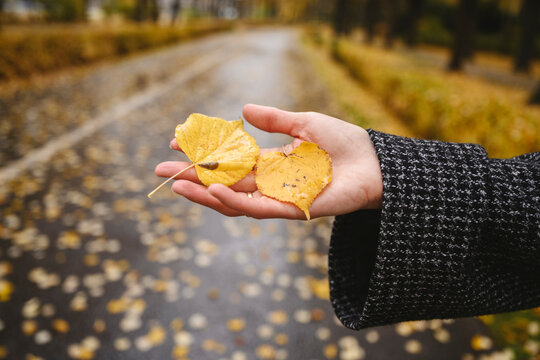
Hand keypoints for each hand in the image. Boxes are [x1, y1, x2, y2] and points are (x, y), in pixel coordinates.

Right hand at [154, 104, 382, 218]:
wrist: (376, 163)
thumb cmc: (344, 143)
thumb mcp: (306, 124)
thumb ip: (275, 120)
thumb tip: (242, 110)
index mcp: (270, 162)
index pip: (228, 160)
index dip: (203, 152)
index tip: (176, 142)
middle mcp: (269, 182)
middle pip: (223, 182)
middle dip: (192, 177)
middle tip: (159, 170)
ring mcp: (278, 197)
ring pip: (234, 199)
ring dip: (204, 193)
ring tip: (177, 184)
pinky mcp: (292, 210)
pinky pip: (257, 208)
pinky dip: (233, 201)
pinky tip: (212, 191)